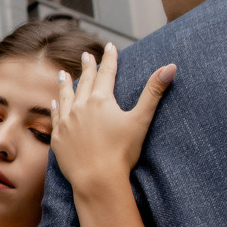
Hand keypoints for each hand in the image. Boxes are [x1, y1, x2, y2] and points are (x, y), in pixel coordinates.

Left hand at [50, 44, 176, 194]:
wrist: (97, 179)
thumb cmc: (122, 152)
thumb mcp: (141, 120)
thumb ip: (153, 92)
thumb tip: (170, 67)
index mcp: (101, 100)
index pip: (107, 73)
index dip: (110, 59)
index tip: (110, 46)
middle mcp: (81, 107)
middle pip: (86, 82)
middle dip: (88, 68)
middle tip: (86, 56)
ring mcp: (67, 122)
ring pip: (66, 97)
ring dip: (66, 84)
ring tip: (63, 75)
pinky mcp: (59, 138)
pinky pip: (56, 118)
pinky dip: (57, 108)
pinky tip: (55, 103)